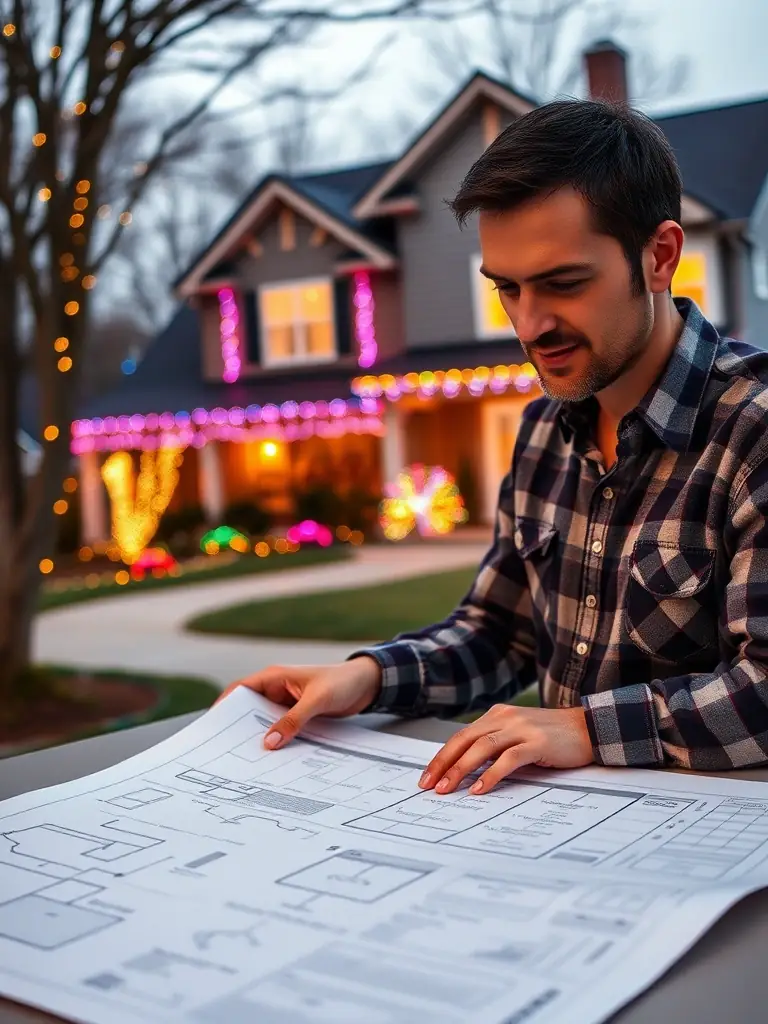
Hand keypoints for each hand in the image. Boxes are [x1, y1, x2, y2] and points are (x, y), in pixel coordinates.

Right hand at [216, 657, 381, 749]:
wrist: (367, 684)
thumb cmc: (342, 682)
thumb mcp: (317, 700)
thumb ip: (294, 720)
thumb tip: (268, 743)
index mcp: (274, 677)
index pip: (240, 690)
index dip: (224, 707)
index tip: (212, 728)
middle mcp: (276, 689)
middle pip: (249, 710)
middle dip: (239, 729)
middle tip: (227, 753)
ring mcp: (286, 703)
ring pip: (264, 722)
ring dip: (259, 737)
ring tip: (247, 761)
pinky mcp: (297, 715)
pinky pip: (281, 729)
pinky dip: (276, 740)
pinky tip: (273, 758)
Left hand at [419, 704, 593, 795]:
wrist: (589, 728)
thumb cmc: (553, 737)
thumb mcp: (518, 735)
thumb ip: (496, 745)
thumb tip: (467, 771)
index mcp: (497, 715)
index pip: (461, 736)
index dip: (442, 757)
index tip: (427, 777)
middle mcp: (504, 717)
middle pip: (464, 740)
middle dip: (443, 764)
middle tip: (428, 785)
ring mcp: (521, 728)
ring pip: (481, 748)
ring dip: (460, 770)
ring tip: (447, 790)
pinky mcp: (537, 742)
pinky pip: (508, 759)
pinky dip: (491, 774)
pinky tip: (480, 789)